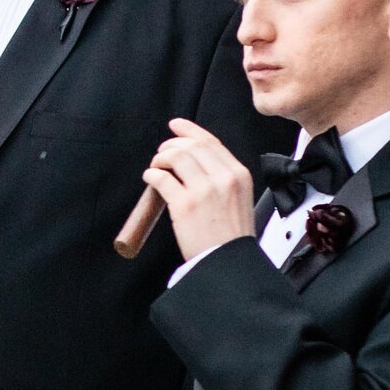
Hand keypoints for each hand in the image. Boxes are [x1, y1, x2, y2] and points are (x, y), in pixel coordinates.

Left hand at [145, 119, 255, 261]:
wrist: (230, 263)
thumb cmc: (232, 236)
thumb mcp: (239, 199)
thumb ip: (222, 178)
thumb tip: (194, 162)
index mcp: (239, 175)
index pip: (211, 142)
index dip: (189, 130)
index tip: (176, 125)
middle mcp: (223, 178)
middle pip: (191, 146)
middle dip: (171, 145)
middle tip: (162, 152)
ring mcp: (203, 191)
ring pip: (175, 157)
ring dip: (160, 158)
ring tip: (156, 166)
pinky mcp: (184, 205)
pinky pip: (161, 178)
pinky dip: (152, 175)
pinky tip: (151, 179)